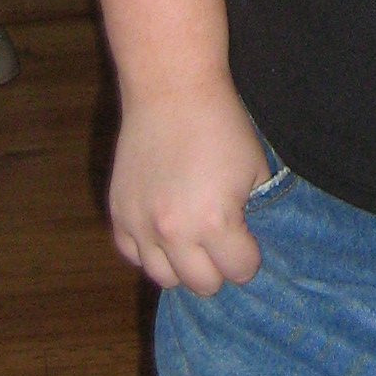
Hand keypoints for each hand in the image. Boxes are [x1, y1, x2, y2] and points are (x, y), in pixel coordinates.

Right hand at [108, 75, 273, 295]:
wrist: (172, 90)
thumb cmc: (221, 125)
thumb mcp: (256, 170)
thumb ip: (252, 214)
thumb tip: (247, 243)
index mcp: (215, 222)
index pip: (239, 271)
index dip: (249, 256)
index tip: (247, 240)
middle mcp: (174, 233)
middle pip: (202, 284)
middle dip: (218, 267)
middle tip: (221, 243)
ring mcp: (141, 225)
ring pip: (164, 278)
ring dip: (182, 265)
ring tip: (191, 240)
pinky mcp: (119, 213)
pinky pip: (133, 255)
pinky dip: (149, 250)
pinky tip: (163, 230)